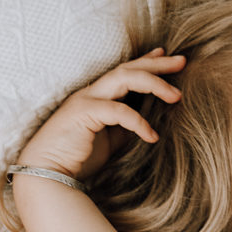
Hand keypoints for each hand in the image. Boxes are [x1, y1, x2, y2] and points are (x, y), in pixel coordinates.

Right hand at [16, 48, 185, 180]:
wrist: (49, 175)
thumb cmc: (78, 158)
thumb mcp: (112, 139)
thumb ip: (127, 125)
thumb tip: (151, 118)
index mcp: (98, 96)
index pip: (126, 71)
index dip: (147, 61)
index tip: (168, 56)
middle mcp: (92, 92)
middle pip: (128, 68)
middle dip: (157, 64)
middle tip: (182, 62)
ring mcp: (86, 100)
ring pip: (124, 78)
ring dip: (153, 83)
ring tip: (176, 96)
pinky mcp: (83, 113)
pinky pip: (118, 111)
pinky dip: (138, 122)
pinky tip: (152, 136)